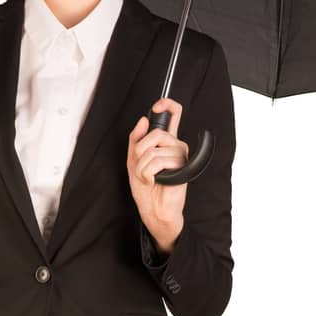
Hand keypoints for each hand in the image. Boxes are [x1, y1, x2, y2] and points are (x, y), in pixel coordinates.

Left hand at [127, 97, 187, 252]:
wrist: (153, 210)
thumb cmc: (146, 188)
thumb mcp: (133, 159)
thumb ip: (136, 138)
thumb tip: (144, 120)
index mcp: (166, 142)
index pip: (174, 115)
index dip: (167, 105)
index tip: (157, 106)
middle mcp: (176, 146)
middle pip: (157, 133)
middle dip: (140, 151)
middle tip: (140, 166)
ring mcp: (180, 156)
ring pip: (154, 150)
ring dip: (142, 167)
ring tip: (147, 178)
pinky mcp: (182, 168)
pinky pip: (158, 161)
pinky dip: (148, 174)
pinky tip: (154, 182)